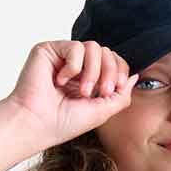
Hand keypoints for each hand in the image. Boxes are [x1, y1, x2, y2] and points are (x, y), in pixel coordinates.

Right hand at [3, 40, 135, 148]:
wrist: (36, 124)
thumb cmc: (62, 123)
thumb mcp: (101, 112)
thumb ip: (120, 96)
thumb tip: (134, 76)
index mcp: (88, 79)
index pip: (113, 62)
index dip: (119, 71)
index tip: (111, 90)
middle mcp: (77, 66)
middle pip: (106, 52)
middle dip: (108, 72)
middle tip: (99, 92)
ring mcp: (63, 57)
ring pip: (93, 47)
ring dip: (92, 71)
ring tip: (81, 90)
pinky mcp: (50, 49)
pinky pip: (75, 46)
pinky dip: (73, 66)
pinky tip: (60, 80)